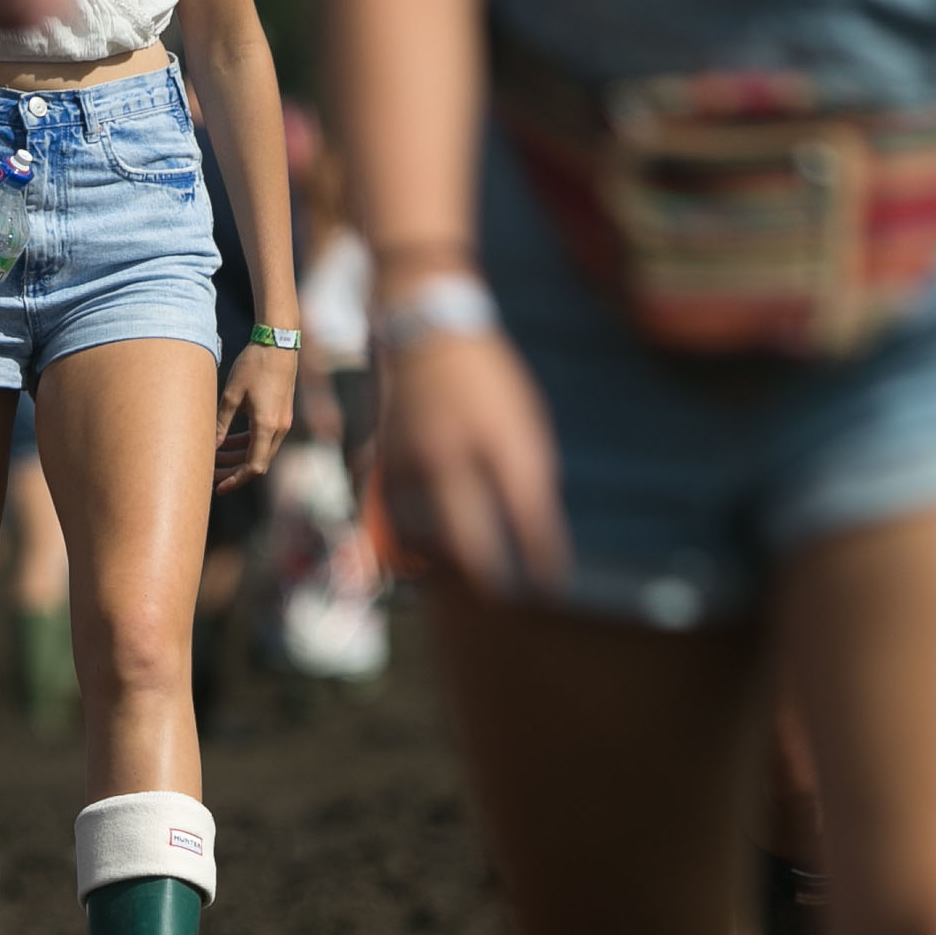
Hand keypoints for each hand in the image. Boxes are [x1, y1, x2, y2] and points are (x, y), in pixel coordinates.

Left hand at [212, 340, 295, 491]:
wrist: (278, 342)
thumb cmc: (254, 365)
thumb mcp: (231, 395)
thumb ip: (221, 424)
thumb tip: (209, 448)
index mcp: (267, 426)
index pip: (253, 467)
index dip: (235, 480)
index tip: (218, 488)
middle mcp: (279, 428)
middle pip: (257, 463)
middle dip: (234, 472)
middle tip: (211, 475)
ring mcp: (282, 422)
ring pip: (261, 451)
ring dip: (239, 457)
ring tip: (215, 458)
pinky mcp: (281, 414)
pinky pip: (264, 438)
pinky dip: (247, 443)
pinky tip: (228, 440)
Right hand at [377, 310, 568, 598]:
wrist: (427, 332)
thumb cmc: (487, 383)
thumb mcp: (523, 421)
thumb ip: (530, 476)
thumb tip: (534, 537)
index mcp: (497, 436)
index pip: (526, 511)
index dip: (539, 557)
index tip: (549, 591)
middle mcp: (452, 451)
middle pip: (468, 536)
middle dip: (485, 579)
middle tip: (499, 602)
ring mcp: (413, 460)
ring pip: (424, 535)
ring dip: (445, 569)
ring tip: (463, 587)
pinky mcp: (385, 465)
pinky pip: (395, 523)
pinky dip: (412, 548)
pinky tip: (428, 562)